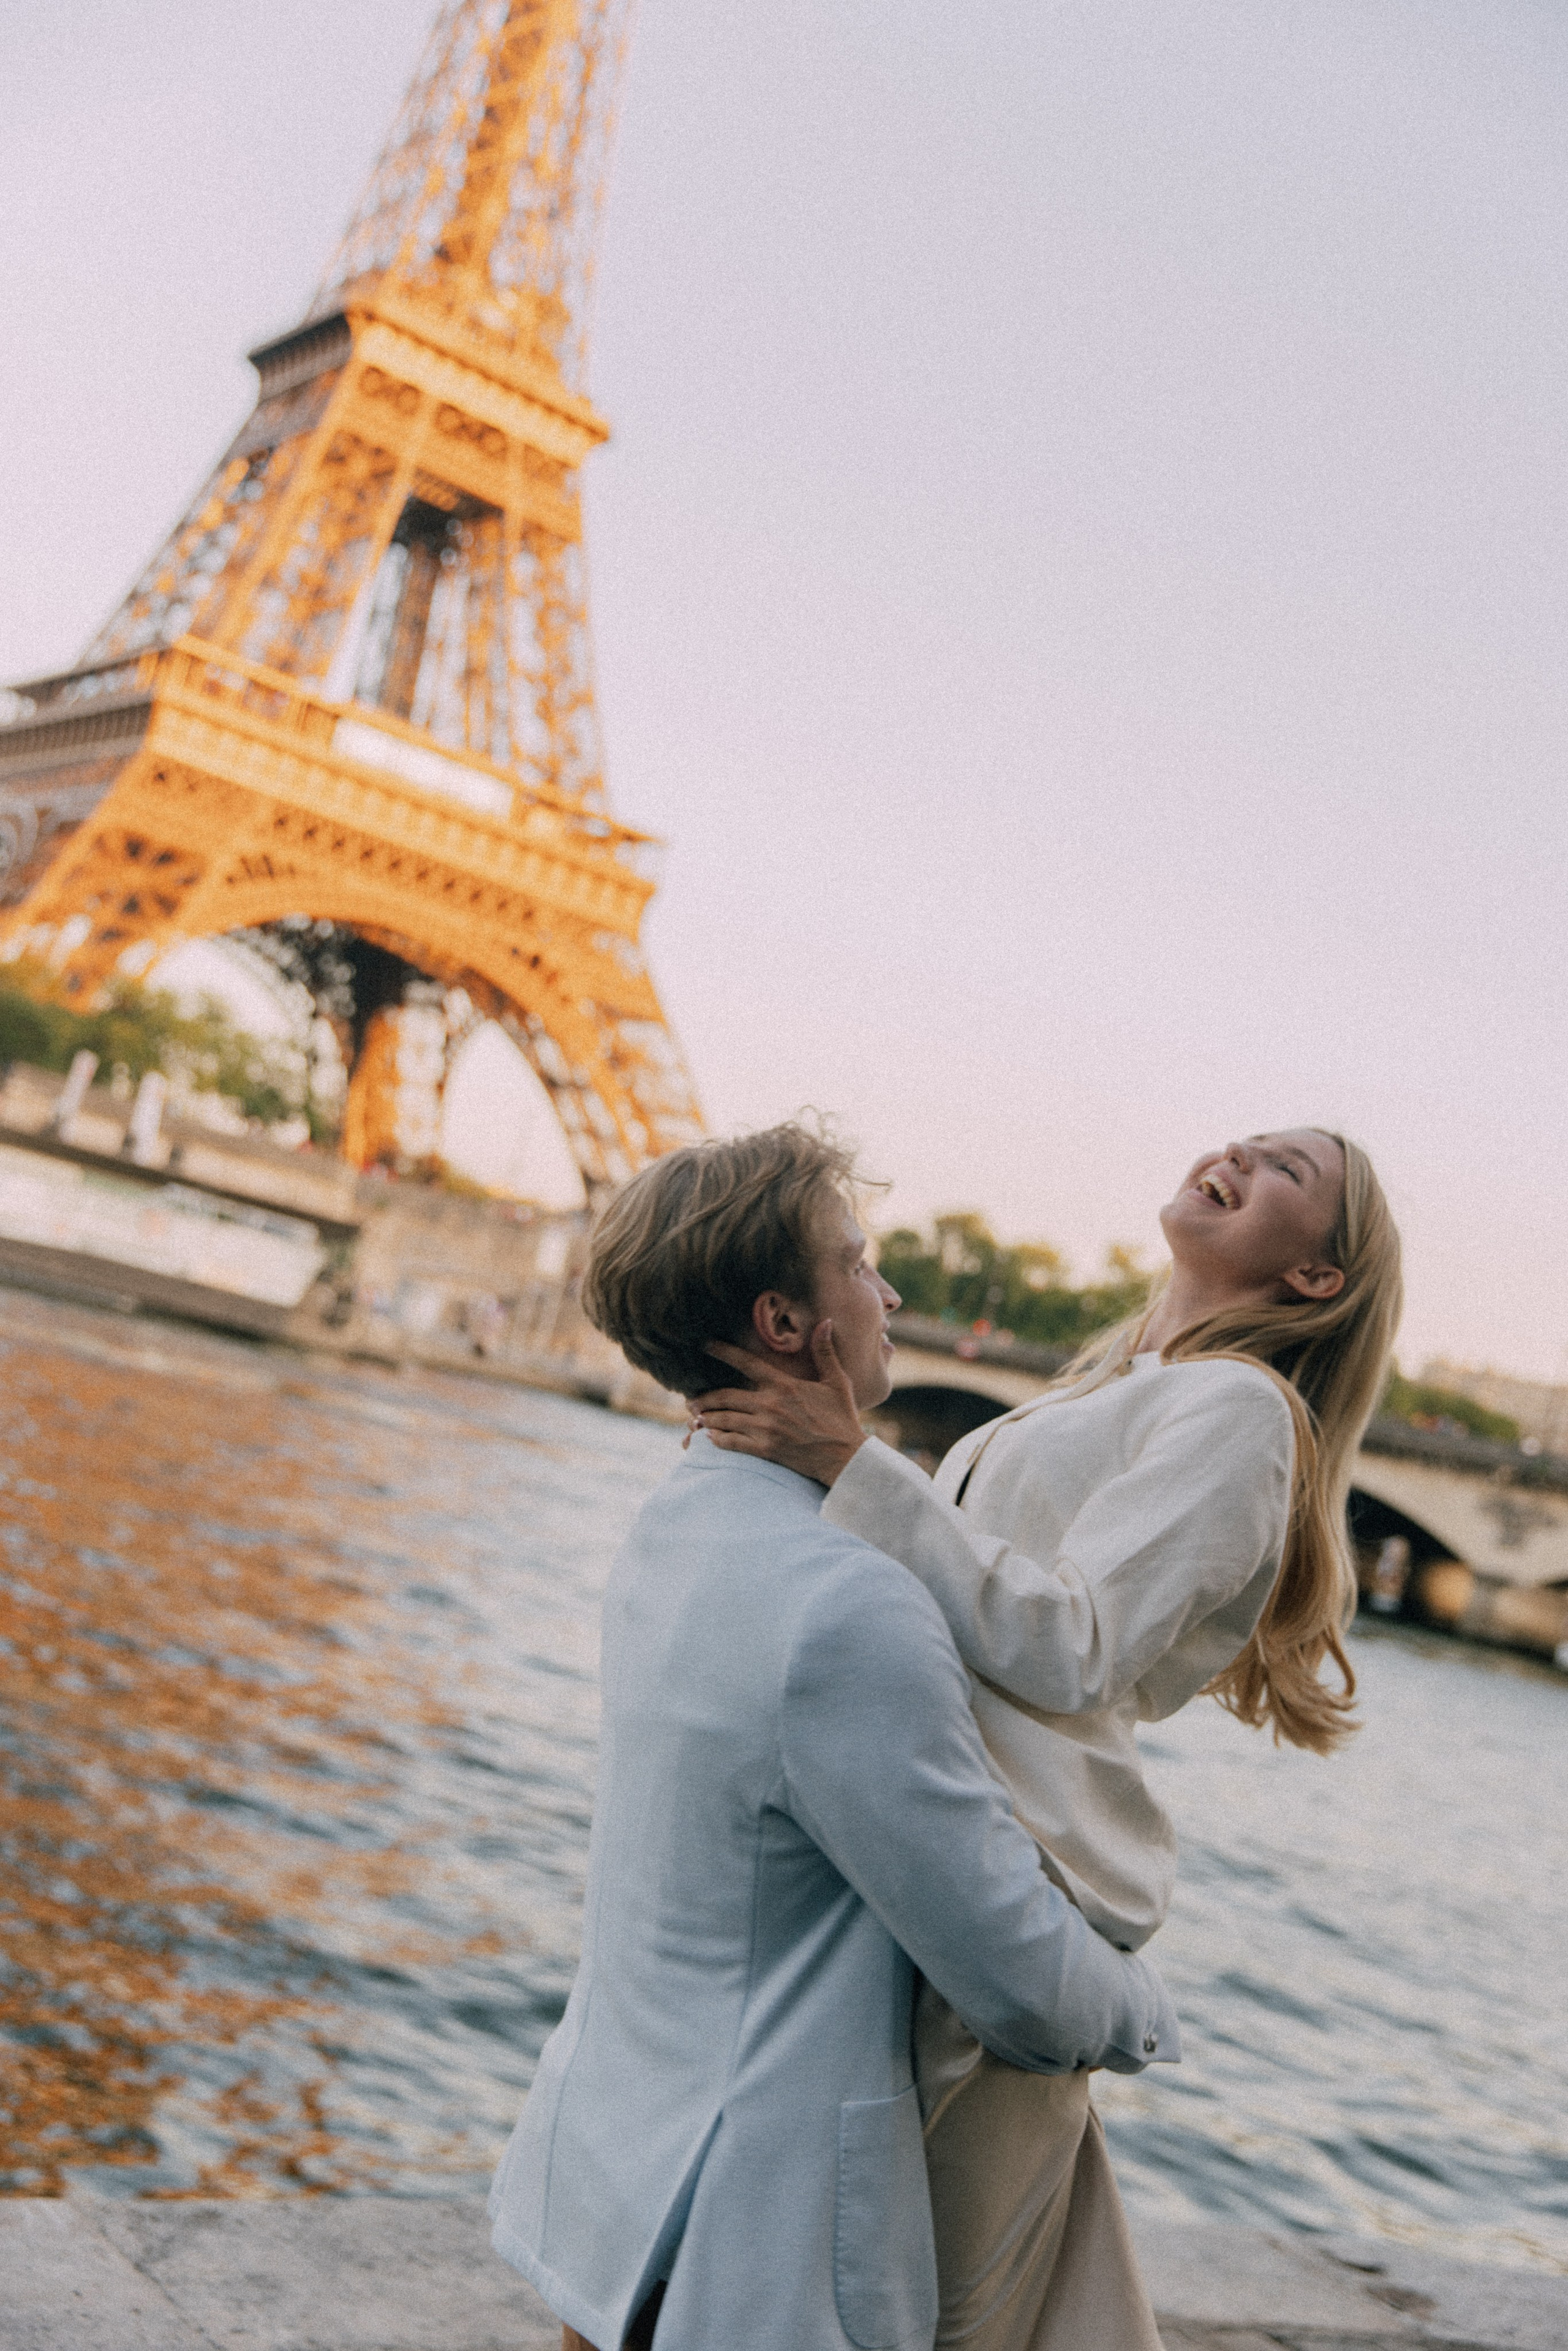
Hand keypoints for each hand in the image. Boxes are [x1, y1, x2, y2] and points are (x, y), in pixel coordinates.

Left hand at [689, 1323, 869, 1486]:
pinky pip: (732, 1442)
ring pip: (725, 1419)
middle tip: (690, 1399)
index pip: (747, 1363)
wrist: (845, 1457)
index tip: (705, 1345)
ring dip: (706, 1418)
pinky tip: (710, 1437)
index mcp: (784, 1385)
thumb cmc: (842, 1419)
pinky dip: (717, 1439)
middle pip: (726, 1395)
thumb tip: (826, 1321)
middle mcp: (770, 1405)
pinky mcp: (765, 1450)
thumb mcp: (837, 1382)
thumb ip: (825, 1352)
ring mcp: (766, 1428)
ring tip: (695, 1418)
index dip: (723, 1352)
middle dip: (704, 1397)